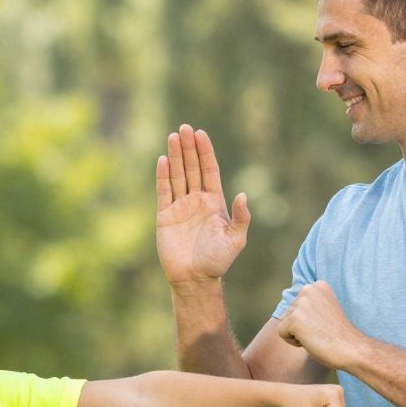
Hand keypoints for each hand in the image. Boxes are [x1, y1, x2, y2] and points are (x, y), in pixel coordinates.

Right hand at [156, 125, 249, 285]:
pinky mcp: (165, 215)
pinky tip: (163, 160)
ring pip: (177, 175)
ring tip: (173, 136)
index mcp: (214, 203)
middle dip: (189, 148)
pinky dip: (163, 176)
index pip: (209, 171)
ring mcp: (180, 207)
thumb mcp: (236, 240)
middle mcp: (196, 201)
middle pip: (192, 168)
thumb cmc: (217, 261)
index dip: (205, 152)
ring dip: (176, 156)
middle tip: (185, 128)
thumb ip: (241, 218)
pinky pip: (163, 191)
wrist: (195, 279)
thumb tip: (242, 195)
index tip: (201, 134)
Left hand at [276, 281, 365, 371]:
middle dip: (301, 326)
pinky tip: (312, 340)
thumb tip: (294, 310)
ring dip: (298, 334)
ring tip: (318, 335)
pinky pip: (282, 333)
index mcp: (318, 285)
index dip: (309, 320)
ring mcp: (301, 303)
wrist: (352, 348)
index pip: (298, 305)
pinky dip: (294, 342)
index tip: (325, 323)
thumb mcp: (326, 310)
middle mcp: (308, 289)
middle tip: (322, 331)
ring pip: (285, 323)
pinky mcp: (294, 318)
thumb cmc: (340, 335)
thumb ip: (311, 305)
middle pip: (289, 312)